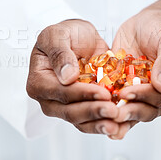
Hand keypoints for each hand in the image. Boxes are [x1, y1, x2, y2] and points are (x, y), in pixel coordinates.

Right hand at [27, 19, 120, 134]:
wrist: (82, 38)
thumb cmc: (67, 34)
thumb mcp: (58, 34)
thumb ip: (59, 53)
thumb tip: (67, 77)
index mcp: (39, 82)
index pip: (60, 92)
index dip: (82, 94)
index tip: (103, 93)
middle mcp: (49, 100)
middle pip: (70, 112)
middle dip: (93, 112)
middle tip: (114, 111)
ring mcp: (65, 108)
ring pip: (81, 122)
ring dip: (100, 124)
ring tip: (118, 123)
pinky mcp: (82, 110)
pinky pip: (92, 122)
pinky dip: (106, 124)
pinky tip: (121, 125)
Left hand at [109, 0, 160, 138]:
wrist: (147, 22)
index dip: (146, 96)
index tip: (128, 92)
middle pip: (150, 110)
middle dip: (131, 111)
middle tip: (113, 111)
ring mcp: (148, 96)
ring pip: (135, 112)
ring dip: (120, 117)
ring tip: (105, 120)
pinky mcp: (131, 92)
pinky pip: (122, 104)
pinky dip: (111, 110)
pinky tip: (99, 116)